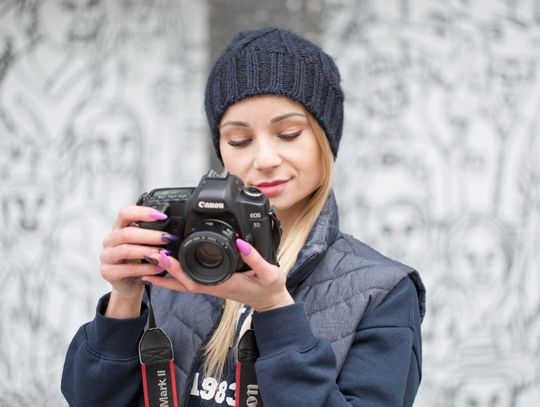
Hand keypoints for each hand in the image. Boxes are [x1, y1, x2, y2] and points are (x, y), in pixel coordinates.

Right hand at [99, 205, 175, 316]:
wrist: (129, 283)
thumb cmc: (139, 260)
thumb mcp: (145, 244)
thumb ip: (152, 234)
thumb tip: (172, 230)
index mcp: (119, 228)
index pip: (125, 213)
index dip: (143, 212)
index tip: (162, 217)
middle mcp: (110, 240)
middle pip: (127, 233)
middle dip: (150, 235)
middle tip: (168, 238)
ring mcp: (107, 256)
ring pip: (125, 250)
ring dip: (147, 251)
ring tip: (163, 254)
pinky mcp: (108, 272)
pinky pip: (127, 269)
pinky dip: (145, 268)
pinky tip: (158, 268)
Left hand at [142, 239, 293, 311]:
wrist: (271, 301)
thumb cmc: (269, 288)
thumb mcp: (268, 273)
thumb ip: (256, 258)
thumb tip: (240, 242)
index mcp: (222, 284)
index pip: (193, 280)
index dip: (176, 270)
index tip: (163, 257)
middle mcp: (212, 286)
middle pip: (181, 281)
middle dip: (164, 269)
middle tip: (147, 254)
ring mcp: (211, 285)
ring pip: (182, 282)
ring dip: (165, 273)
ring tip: (148, 261)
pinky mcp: (212, 283)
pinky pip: (189, 280)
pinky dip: (175, 275)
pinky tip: (166, 268)